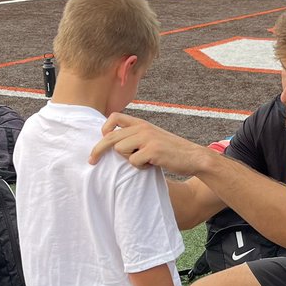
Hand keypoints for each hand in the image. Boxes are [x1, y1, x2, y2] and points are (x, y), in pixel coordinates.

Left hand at [89, 111, 206, 175]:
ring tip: (145, 160)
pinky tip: (153, 164)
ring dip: (129, 159)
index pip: (114, 118)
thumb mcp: (152, 137)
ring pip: (120, 150)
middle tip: (91, 161)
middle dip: (98, 150)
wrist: (193, 156)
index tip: (102, 139)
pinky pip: (133, 161)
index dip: (104, 128)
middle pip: (110, 137)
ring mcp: (147, 138)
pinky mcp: (152, 150)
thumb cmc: (171, 151)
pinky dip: (141, 167)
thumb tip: (112, 144)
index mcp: (141, 123)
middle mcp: (142, 128)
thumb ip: (136, 137)